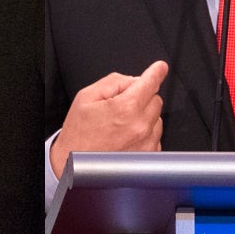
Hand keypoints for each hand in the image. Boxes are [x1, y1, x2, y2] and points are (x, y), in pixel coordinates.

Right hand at [49, 60, 167, 176]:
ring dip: (144, 116)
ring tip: (121, 125)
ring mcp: (146, 143)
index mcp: (126, 108)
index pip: (150, 82)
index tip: (160, 68)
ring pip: (157, 118)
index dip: (156, 72)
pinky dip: (146, 132)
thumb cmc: (78, 135)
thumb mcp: (86, 97)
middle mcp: (140, 126)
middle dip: (142, 97)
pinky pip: (156, 135)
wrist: (73, 166)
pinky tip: (127, 137)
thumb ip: (113, 82)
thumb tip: (134, 80)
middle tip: (122, 105)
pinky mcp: (148, 155)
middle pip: (156, 99)